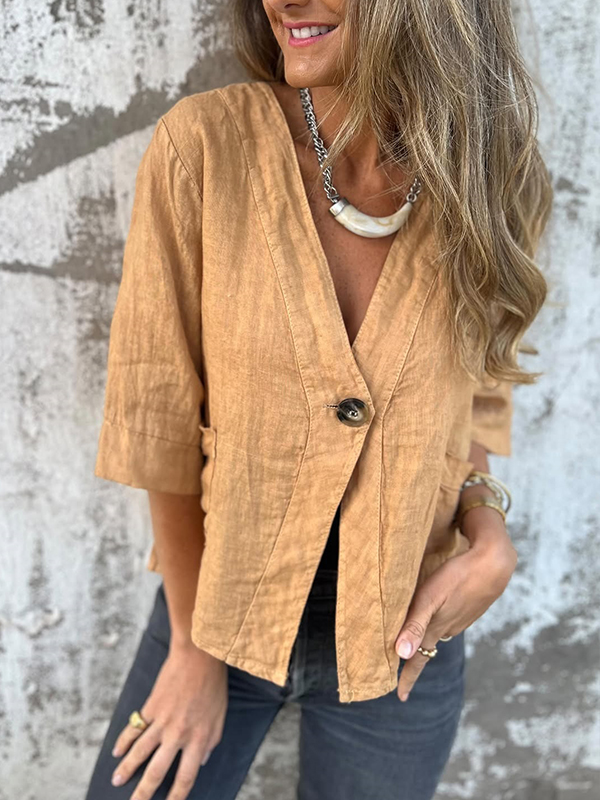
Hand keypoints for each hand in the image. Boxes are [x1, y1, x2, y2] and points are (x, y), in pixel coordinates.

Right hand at [110, 642, 227, 799]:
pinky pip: (134, 728)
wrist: (199, 655)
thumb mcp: (220, 716)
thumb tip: (201, 762)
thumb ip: (211, 741)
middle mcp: (178, 734)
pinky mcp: (151, 706)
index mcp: (199, 739)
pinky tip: (116, 753)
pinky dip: (123, 741)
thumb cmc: (214, 684)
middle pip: (157, 772)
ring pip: (139, 752)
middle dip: (143, 793)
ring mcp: (162, 721)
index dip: (177, 797)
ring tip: (115, 782)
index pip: (186, 777)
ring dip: (127, 770)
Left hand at [394, 512, 516, 701]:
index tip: (399, 696)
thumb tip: (401, 654)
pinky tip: (433, 617)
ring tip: (411, 644)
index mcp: (436, 628)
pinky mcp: (466, 608)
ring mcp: (459, 619)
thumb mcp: (430, 597)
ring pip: (436, 634)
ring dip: (423, 640)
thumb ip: (415, 624)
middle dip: (412, 659)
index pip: (417, 659)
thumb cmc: (458, 577)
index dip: (407, 678)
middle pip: (425, 648)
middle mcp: (447, 628)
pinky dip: (434, 625)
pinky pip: (445, 622)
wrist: (495, 564)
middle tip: (399, 671)